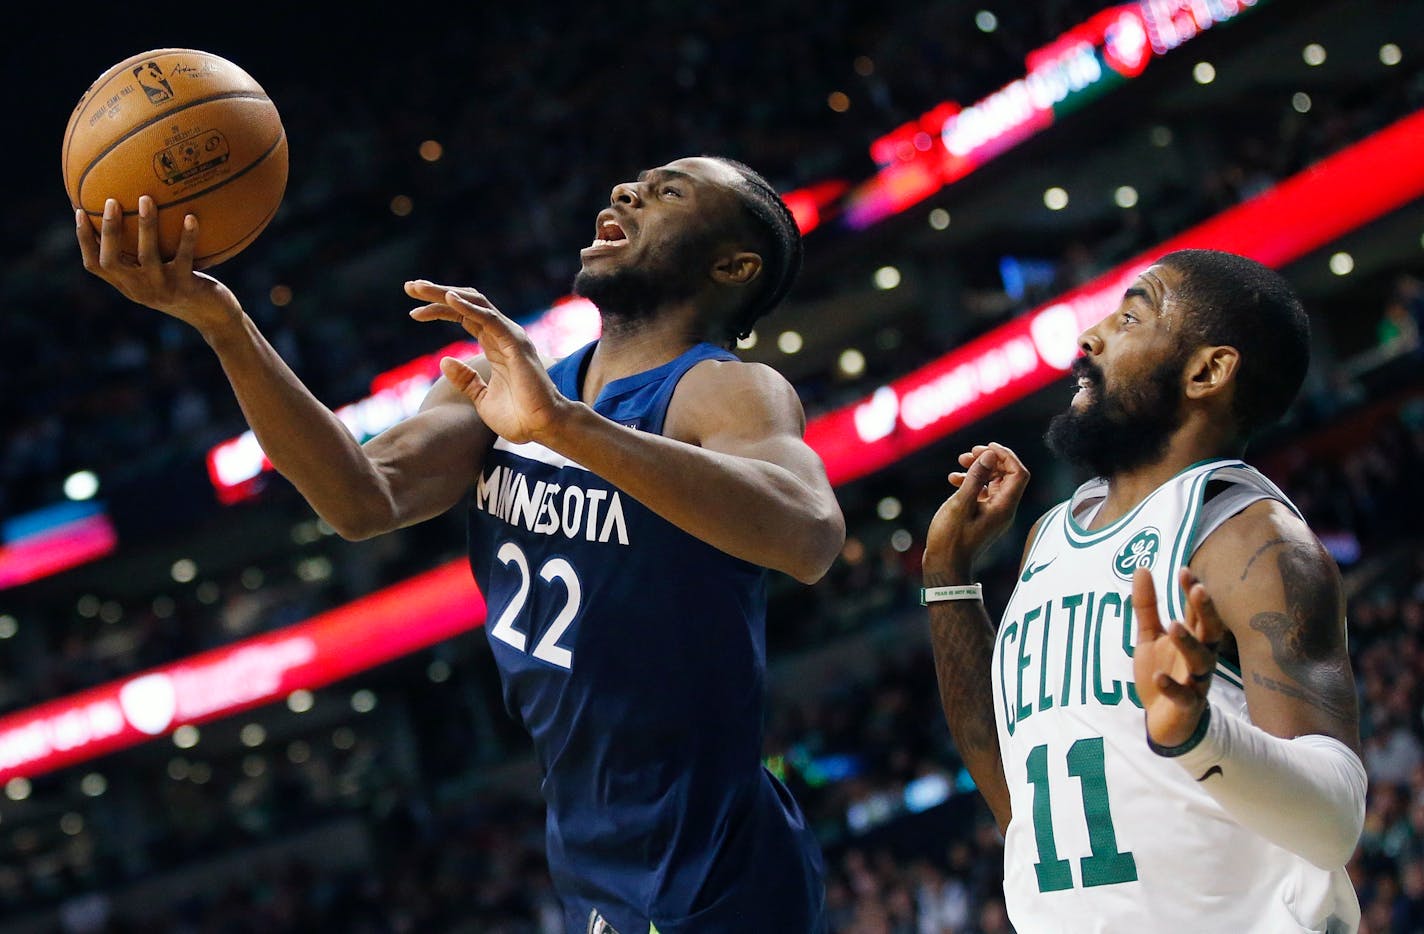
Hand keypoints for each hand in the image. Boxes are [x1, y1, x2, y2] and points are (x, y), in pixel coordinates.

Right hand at [76, 196, 240, 337]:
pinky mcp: (186, 288)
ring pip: (147, 257)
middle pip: (112, 261)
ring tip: (146, 199)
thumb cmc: (186, 289)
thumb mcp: (160, 276)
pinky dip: (187, 237)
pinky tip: (191, 216)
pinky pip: (185, 258)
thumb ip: (144, 256)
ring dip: (146, 227)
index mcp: (128, 285)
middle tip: (112, 201)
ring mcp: (162, 290)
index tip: (79, 212)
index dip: (84, 240)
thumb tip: (135, 215)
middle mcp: (140, 289)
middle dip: (109, 231)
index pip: (95, 265)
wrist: (214, 319)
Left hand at [405, 281, 568, 443]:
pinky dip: (468, 307)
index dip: (439, 310)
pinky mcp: (516, 343)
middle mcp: (503, 335)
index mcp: (495, 345)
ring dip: (447, 294)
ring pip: (476, 304)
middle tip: (410, 287)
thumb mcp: (481, 397)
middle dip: (438, 293)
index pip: (464, 317)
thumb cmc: (518, 417)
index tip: (413, 312)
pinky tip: (448, 300)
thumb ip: (465, 379)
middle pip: (468, 303)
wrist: (542, 428)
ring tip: (420, 288)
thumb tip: (444, 361)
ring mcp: (511, 337)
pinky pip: (489, 319)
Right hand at [924, 443, 1029, 580]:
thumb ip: (976, 478)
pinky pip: (983, 492)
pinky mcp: (982, 516)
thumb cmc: (951, 539)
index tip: (986, 447)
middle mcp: (1003, 509)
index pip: (1018, 473)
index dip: (1006, 456)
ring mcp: (993, 513)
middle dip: (990, 459)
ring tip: (960, 462)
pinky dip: (971, 481)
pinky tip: (953, 478)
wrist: (944, 566)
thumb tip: (989, 454)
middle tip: (968, 454)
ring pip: (994, 482)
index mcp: (1004, 507)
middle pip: (1007, 475)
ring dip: (979, 468)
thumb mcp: (961, 504)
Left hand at [1132, 566, 1223, 747]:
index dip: (1193, 592)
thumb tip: (1141, 568)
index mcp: (1194, 638)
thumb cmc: (1162, 670)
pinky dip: (1172, 686)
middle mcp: (1200, 657)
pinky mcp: (1187, 705)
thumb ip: (1146, 606)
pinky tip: (1159, 677)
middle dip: (1206, 611)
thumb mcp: (1149, 636)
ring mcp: (1196, 681)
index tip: (1184, 571)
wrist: (1162, 719)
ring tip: (1173, 626)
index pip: (1197, 611)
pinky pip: (1183, 696)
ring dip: (1188, 644)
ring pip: (1201, 662)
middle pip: (1210, 631)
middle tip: (1198, 590)